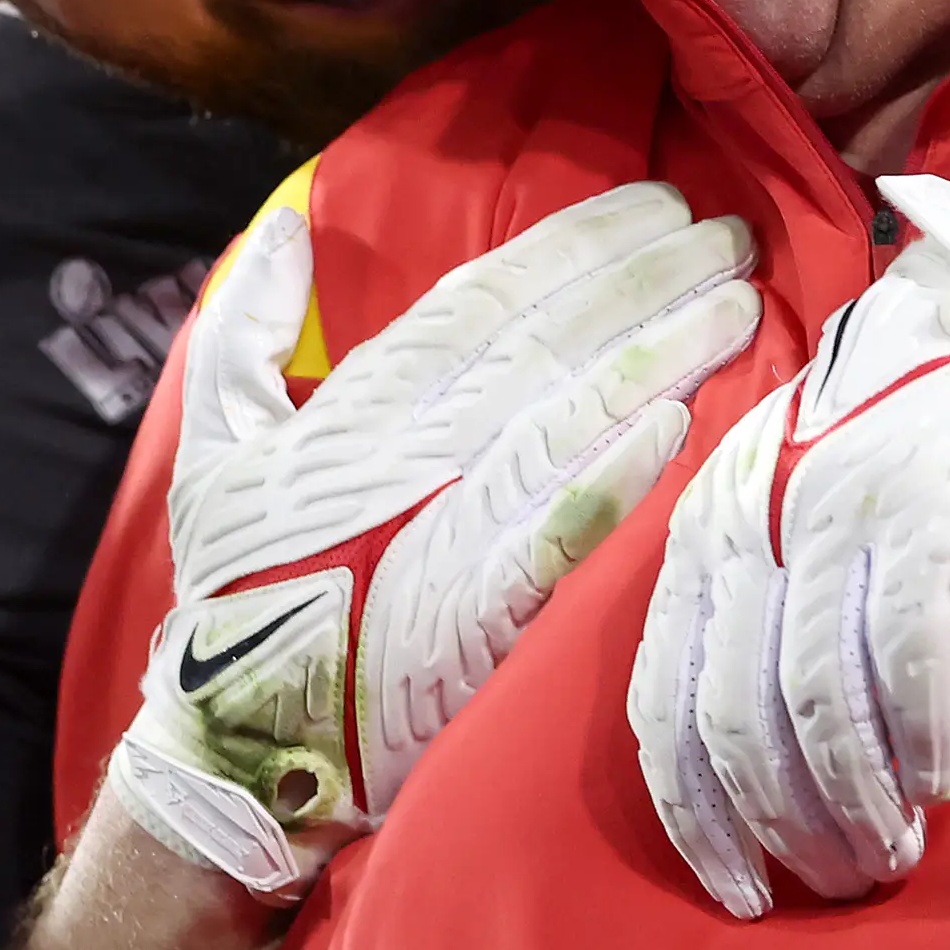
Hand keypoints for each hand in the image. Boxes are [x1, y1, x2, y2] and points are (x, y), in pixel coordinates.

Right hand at [111, 180, 760, 900]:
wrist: (238, 745)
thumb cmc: (235, 591)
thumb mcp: (212, 448)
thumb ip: (242, 331)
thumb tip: (285, 229)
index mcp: (354, 404)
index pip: (483, 295)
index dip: (575, 243)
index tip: (653, 204)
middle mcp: (405, 451)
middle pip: (545, 339)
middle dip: (643, 277)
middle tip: (730, 236)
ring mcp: (442, 529)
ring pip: (566, 416)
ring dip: (658, 356)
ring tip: (737, 305)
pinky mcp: (474, 613)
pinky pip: (557, 529)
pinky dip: (614, 476)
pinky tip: (679, 427)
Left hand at [626, 175, 949, 916]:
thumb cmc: (899, 412)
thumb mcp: (792, 488)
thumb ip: (762, 588)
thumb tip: (760, 744)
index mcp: (706, 525)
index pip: (666, 699)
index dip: (697, 812)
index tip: (737, 887)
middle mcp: (754, 522)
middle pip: (736, 717)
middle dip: (783, 826)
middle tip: (839, 880)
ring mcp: (838, 514)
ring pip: (815, 702)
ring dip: (854, 803)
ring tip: (890, 855)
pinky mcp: (923, 509)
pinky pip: (907, 654)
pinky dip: (921, 734)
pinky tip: (941, 781)